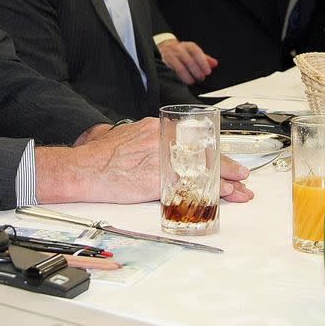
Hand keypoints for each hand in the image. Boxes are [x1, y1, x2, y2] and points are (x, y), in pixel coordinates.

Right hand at [36, 120, 253, 204]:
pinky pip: (193, 185)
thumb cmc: (94, 154)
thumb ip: (125, 133)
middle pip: (202, 151)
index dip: (207, 149)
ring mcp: (163, 158)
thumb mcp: (112, 133)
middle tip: (241, 173)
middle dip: (224, 164)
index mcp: (153, 127)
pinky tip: (224, 197)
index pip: (189, 138)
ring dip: (225, 180)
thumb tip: (119, 134)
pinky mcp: (161, 178)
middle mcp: (162, 139)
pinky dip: (212, 192)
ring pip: (202, 168)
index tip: (218, 156)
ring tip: (240, 188)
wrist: (84, 169)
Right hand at [158, 38, 217, 84]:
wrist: (166, 46)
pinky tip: (186, 81)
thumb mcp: (194, 52)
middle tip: (201, 78)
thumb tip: (214, 64)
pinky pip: (174, 70)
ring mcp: (172, 55)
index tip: (208, 71)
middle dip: (196, 71)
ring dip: (188, 76)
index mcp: (189, 46)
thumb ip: (205, 58)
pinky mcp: (166, 61)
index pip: (196, 52)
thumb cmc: (183, 51)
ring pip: (180, 67)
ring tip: (193, 81)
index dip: (202, 62)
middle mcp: (179, 49)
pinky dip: (181, 77)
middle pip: (188, 60)